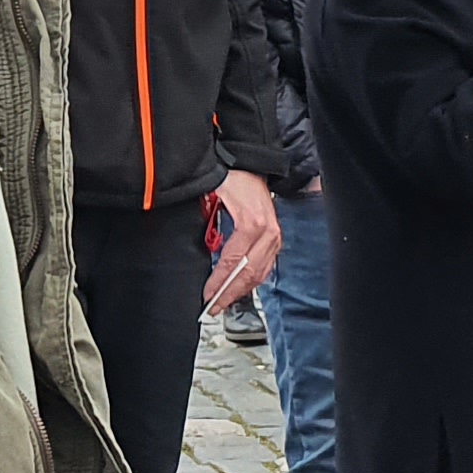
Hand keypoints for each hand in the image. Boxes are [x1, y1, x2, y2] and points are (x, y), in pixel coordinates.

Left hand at [205, 167, 279, 309]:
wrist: (251, 165)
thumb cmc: (232, 177)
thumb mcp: (213, 195)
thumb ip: (206, 221)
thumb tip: (198, 248)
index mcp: (252, 223)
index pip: (233, 262)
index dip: (219, 282)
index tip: (206, 296)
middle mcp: (268, 233)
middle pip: (249, 274)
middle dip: (229, 294)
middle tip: (213, 307)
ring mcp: (275, 237)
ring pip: (259, 274)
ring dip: (240, 291)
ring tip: (223, 302)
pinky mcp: (275, 239)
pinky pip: (265, 267)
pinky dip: (251, 281)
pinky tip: (238, 288)